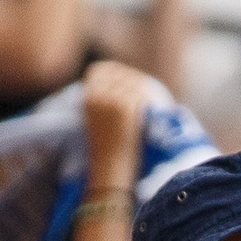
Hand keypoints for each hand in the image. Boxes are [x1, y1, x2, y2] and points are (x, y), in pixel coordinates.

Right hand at [79, 59, 151, 188]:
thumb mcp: (97, 120)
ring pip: (133, 82)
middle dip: (133, 80)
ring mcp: (110, 99)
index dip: (114, 72)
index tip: (127, 80)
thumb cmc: (105, 151)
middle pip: (119, 73)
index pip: (99, 69)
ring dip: (144, 91)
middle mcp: (96, 94)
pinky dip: (150, 100)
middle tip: (145, 92)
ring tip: (153, 102)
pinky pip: (141, 94)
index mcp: (85, 97)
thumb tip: (126, 81)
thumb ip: (105, 99)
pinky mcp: (125, 106)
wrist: (109, 171)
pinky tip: (155, 109)